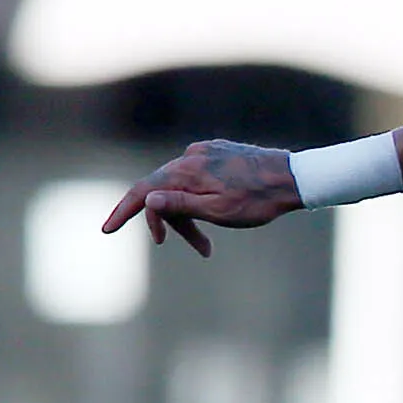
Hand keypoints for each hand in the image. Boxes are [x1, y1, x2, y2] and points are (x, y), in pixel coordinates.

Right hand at [104, 140, 302, 256]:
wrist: (295, 178)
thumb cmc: (258, 200)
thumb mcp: (218, 211)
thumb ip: (180, 204)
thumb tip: (149, 198)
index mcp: (186, 171)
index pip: (143, 191)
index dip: (123, 211)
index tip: (107, 229)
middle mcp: (191, 155)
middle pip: (165, 191)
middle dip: (173, 224)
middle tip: (201, 250)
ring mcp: (206, 151)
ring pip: (183, 186)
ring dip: (190, 215)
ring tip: (209, 245)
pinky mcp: (220, 152)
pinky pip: (198, 177)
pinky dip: (199, 199)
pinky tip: (219, 211)